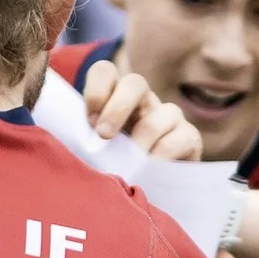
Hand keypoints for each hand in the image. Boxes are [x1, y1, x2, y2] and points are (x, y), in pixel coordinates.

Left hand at [80, 57, 202, 161]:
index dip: (96, 90)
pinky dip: (161, 156)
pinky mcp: (189, 136)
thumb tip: (69, 142)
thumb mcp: (97, 147)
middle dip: (117, 109)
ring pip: (156, 118)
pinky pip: (178, 140)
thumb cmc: (116, 164)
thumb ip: (84, 137)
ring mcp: (169, 116)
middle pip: (135, 83)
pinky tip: (151, 169)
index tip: (89, 121)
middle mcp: (144, 100)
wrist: (153, 185)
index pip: (105, 72)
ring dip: (139, 143)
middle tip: (104, 136)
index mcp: (116, 96)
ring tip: (129, 164)